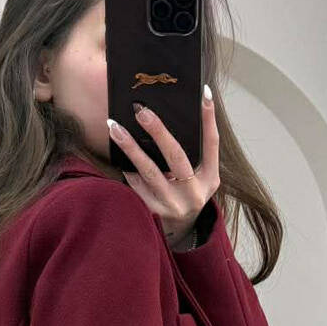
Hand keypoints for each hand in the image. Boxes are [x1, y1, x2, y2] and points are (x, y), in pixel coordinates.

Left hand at [106, 86, 219, 245]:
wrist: (180, 231)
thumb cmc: (188, 193)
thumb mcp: (201, 177)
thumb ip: (195, 153)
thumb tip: (177, 114)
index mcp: (210, 180)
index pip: (212, 145)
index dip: (209, 119)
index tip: (203, 93)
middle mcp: (194, 194)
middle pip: (176, 156)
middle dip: (158, 131)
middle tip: (141, 110)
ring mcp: (173, 205)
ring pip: (149, 171)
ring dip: (130, 147)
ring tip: (115, 127)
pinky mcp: (154, 213)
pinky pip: (136, 186)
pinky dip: (126, 169)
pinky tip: (115, 153)